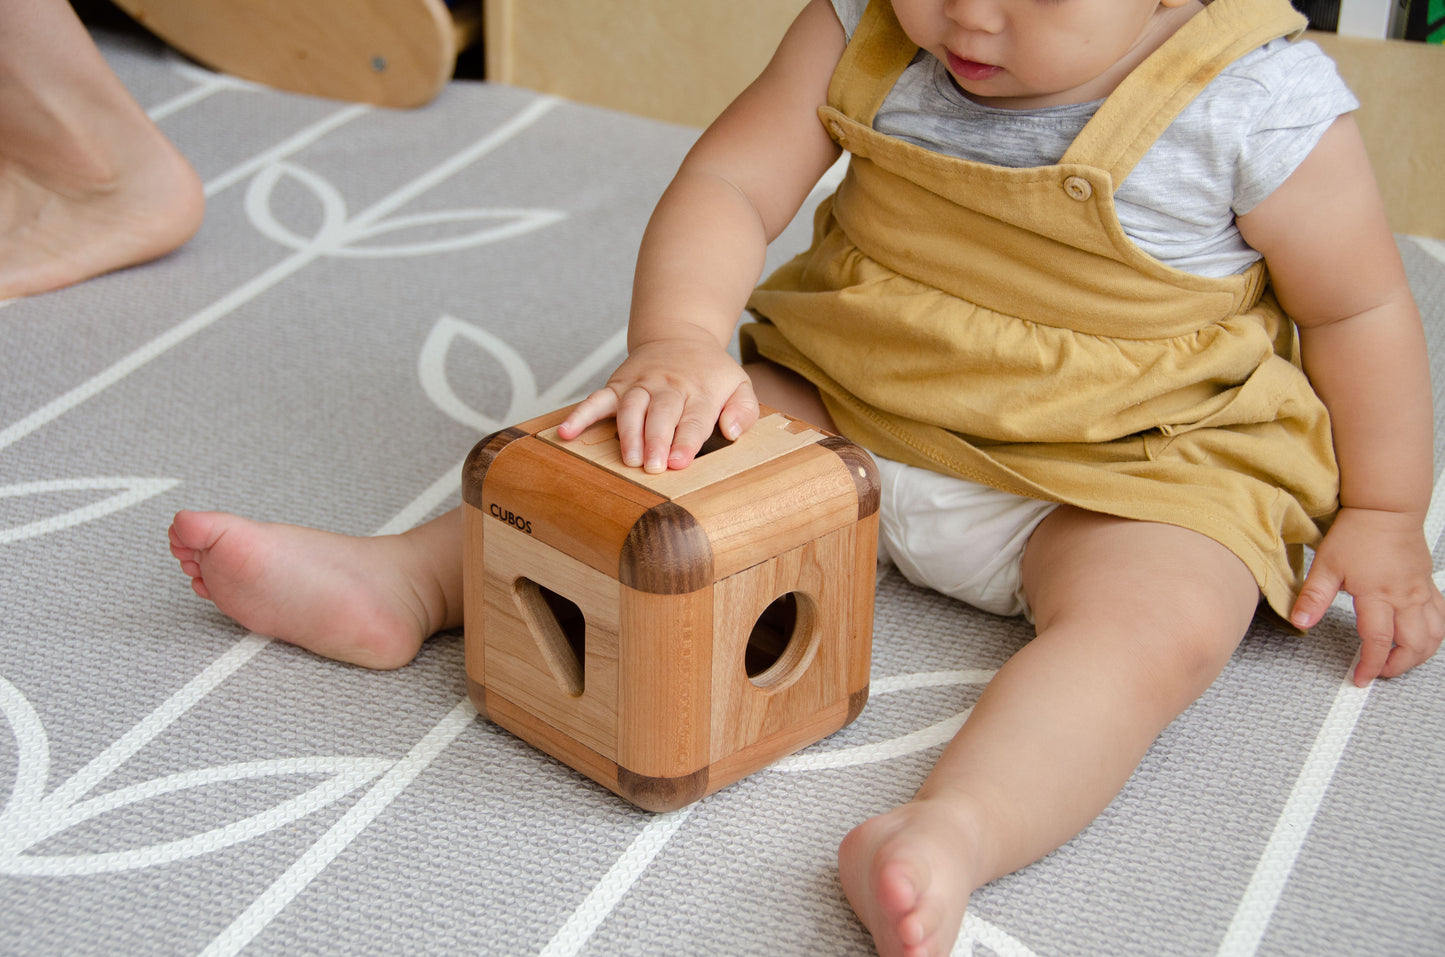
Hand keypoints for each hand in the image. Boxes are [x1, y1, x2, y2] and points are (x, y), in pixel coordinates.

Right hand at [557, 334, 758, 472]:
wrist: (680, 334)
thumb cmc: (710, 372)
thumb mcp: (739, 385)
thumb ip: (743, 410)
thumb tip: (731, 431)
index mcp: (700, 390)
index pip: (693, 419)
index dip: (686, 441)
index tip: (680, 461)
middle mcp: (669, 386)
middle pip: (661, 414)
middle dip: (656, 441)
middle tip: (653, 467)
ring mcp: (641, 384)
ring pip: (631, 408)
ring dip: (628, 434)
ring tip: (628, 459)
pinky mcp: (619, 384)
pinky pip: (597, 399)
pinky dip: (580, 415)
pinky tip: (567, 433)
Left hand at [1290, 506, 1444, 685]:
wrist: (1385, 509)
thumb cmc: (1357, 533)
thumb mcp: (1326, 565)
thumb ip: (1313, 597)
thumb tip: (1300, 621)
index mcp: (1378, 594)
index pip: (1378, 641)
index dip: (1370, 665)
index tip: (1360, 677)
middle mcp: (1405, 596)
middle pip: (1413, 645)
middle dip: (1397, 666)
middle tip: (1378, 671)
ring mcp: (1421, 592)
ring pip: (1433, 636)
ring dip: (1419, 655)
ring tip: (1398, 661)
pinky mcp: (1428, 586)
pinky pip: (1441, 618)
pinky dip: (1433, 635)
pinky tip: (1420, 639)